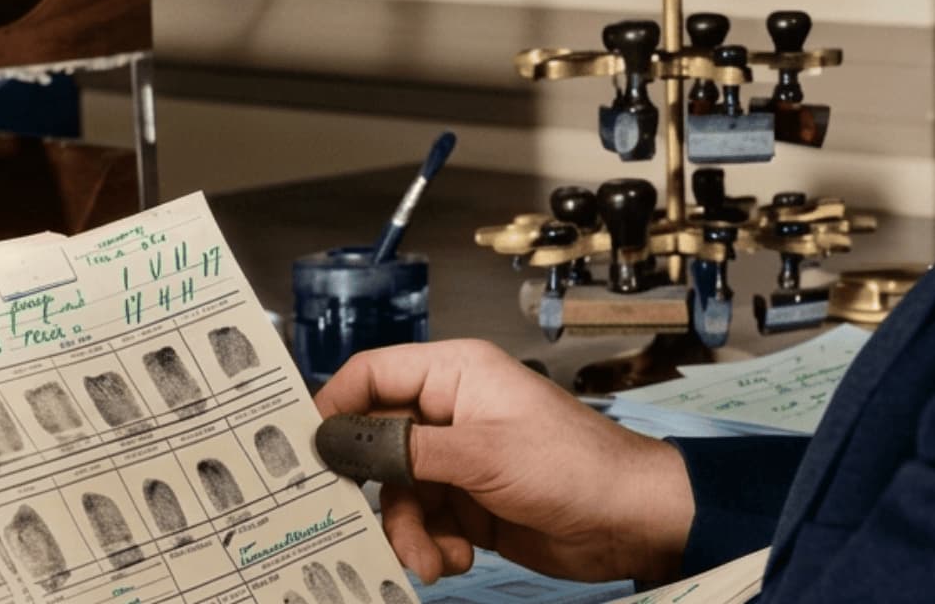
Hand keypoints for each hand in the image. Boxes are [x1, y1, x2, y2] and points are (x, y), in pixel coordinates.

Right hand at [314, 339, 693, 584]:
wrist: (629, 521)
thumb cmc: (573, 466)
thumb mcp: (480, 454)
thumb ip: (404, 449)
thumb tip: (339, 440)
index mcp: (455, 375)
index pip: (373, 374)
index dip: (335, 407)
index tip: (306, 449)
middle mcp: (451, 412)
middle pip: (378, 443)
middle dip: (375, 489)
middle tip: (351, 518)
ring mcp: (460, 460)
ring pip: (400, 494)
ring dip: (410, 532)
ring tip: (431, 559)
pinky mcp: (470, 503)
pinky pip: (426, 523)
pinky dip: (434, 546)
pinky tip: (457, 558)